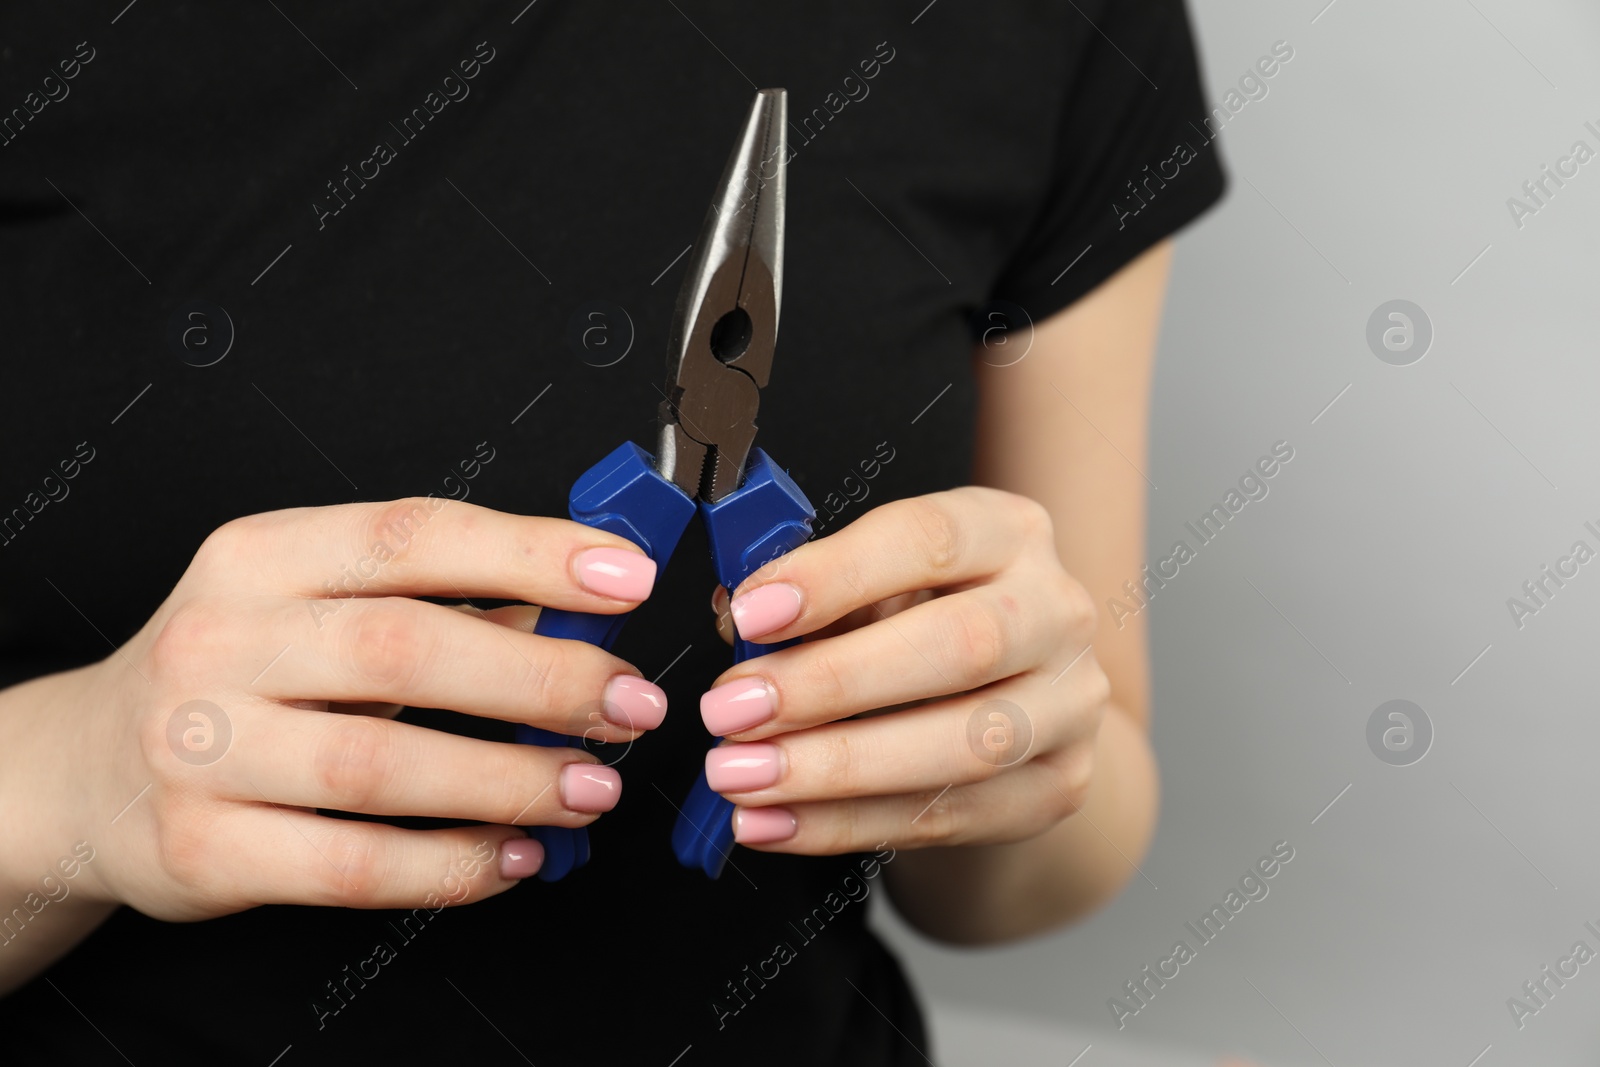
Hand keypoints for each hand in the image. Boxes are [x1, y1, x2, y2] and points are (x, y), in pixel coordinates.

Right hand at [5, 498, 668, 922]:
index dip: (531, 552)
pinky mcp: (201, 847)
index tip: (626, 578)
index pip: (412, 534)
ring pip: (383, 765)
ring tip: (592, 789)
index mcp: (261, 555)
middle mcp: (221, 639)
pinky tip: (514, 854)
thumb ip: (443, 604)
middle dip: (542, 679)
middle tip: (629, 706)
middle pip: (407, 648)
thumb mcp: (314, 605)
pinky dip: (450, 863)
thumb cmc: (236, 674)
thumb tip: (582, 616)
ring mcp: (201, 747)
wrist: (86, 769)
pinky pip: (350, 864)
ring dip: (511, 780)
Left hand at [699, 487, 1108, 851]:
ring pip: (962, 746)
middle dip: (830, 683)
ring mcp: (1069, 705)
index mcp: (1009, 532)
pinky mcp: (1059, 786)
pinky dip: (845, 825)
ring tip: (740, 775)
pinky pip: (948, 817)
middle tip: (730, 709)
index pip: (929, 537)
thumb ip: (814, 597)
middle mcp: (1057, 611)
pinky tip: (773, 822)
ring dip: (834, 768)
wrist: (1015, 704)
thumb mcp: (874, 586)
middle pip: (960, 645)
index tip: (752, 612)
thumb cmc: (921, 626)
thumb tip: (735, 622)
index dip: (835, 575)